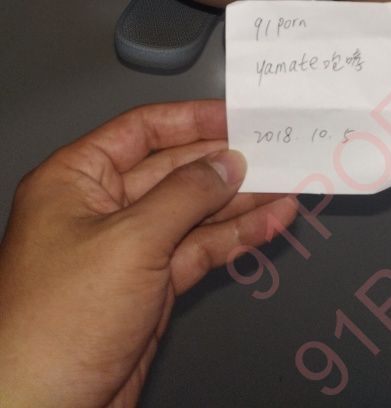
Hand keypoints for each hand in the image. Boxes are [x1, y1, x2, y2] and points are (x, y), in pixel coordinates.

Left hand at [0, 100, 297, 407]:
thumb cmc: (55, 324)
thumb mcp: (129, 241)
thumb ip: (184, 195)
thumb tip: (225, 164)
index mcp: (74, 179)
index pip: (142, 131)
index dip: (192, 120)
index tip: (238, 116)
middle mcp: (99, 208)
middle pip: (173, 170)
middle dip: (224, 162)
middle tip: (273, 150)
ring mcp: (126, 250)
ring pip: (193, 213)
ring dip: (240, 202)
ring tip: (285, 184)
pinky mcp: (149, 289)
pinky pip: (198, 251)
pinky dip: (235, 238)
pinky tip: (269, 224)